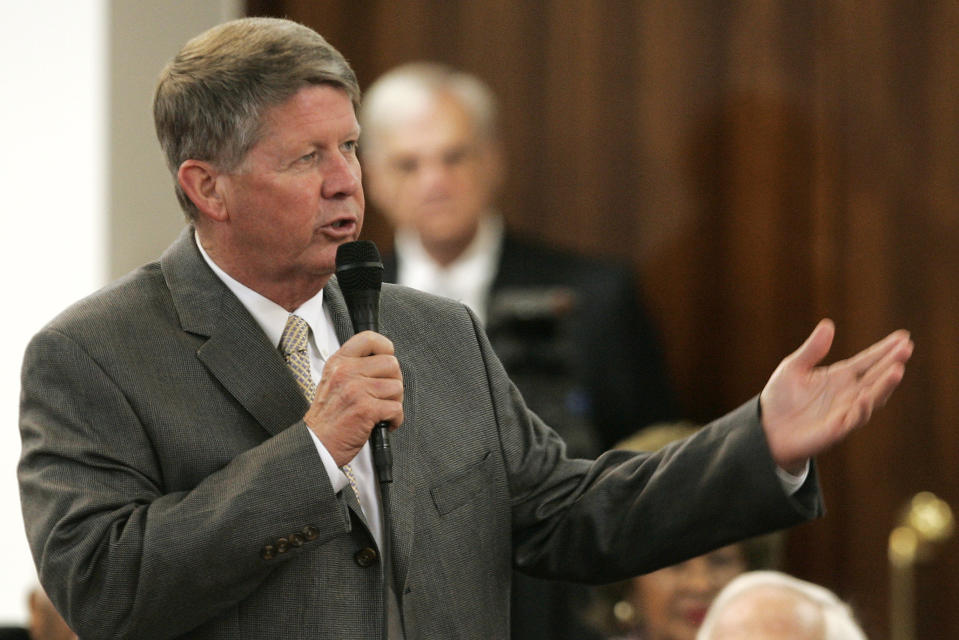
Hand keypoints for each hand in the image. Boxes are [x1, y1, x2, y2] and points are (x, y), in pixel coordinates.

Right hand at [304, 331, 403, 465]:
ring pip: (397, 386)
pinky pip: (396, 408)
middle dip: (394, 381)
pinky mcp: (366, 409)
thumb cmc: (327, 418)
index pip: (368, 338)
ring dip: (395, 401)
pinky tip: (383, 423)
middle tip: (385, 395)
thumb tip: (382, 361)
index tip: (388, 357)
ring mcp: (356, 390)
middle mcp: (346, 372)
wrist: (316, 444)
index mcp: (339, 363)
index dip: (385, 347)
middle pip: (391, 363)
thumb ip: (353, 368)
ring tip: (382, 410)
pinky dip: (395, 419)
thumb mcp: (332, 382)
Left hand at [759, 319, 912, 473]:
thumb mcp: (794, 367)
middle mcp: (848, 393)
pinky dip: (862, 409)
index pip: (867, 361)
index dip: (884, 350)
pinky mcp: (836, 429)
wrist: (766, 429)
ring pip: (872, 398)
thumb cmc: (781, 398)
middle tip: (907, 348)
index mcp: (840, 376)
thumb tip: (828, 324)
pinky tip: (866, 397)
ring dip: (885, 385)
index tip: (903, 337)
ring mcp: (845, 411)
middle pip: (875, 376)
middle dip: (892, 362)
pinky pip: (854, 419)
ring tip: (897, 369)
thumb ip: (812, 349)